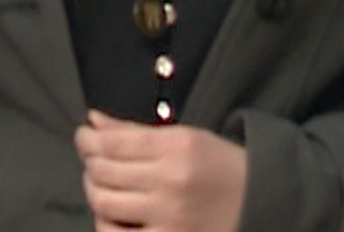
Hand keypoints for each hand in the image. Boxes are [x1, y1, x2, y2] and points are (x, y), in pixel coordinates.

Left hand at [76, 110, 248, 231]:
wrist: (260, 204)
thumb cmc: (223, 170)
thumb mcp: (188, 139)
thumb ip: (138, 131)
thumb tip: (95, 122)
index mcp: (180, 147)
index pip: (116, 141)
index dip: (89, 139)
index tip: (83, 136)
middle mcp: (171, 180)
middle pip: (104, 170)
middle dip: (90, 163)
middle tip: (91, 160)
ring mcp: (167, 215)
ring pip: (103, 201)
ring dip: (94, 190)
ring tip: (100, 184)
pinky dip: (105, 222)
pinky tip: (111, 214)